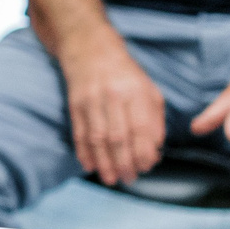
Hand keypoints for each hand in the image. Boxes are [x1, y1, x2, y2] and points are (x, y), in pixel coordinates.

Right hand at [58, 31, 167, 186]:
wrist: (89, 49)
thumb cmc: (125, 74)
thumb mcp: (149, 90)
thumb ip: (155, 118)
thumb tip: (154, 148)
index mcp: (135, 92)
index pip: (141, 127)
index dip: (144, 151)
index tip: (147, 166)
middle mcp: (112, 96)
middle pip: (118, 136)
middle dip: (124, 162)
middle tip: (129, 179)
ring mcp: (90, 101)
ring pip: (97, 138)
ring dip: (104, 162)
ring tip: (110, 179)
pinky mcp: (74, 105)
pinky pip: (79, 132)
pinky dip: (83, 151)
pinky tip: (89, 165)